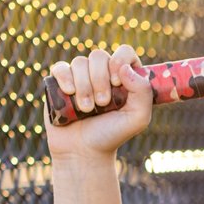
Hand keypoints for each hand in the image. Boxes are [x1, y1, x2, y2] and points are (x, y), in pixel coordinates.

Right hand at [42, 45, 152, 160]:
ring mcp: (81, 77)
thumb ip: (143, 92)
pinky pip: (60, 68)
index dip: (119, 61)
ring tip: (87, 109)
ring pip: (80, 62)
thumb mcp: (138, 118)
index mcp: (125, 77)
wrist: (84, 151)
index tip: (117, 83)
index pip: (124, 52)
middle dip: (100, 80)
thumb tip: (124, 67)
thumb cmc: (113, 134)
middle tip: (103, 103)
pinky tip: (69, 93)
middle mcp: (103, 73)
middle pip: (99, 56)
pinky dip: (64, 78)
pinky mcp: (61, 83)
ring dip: (84, 86)